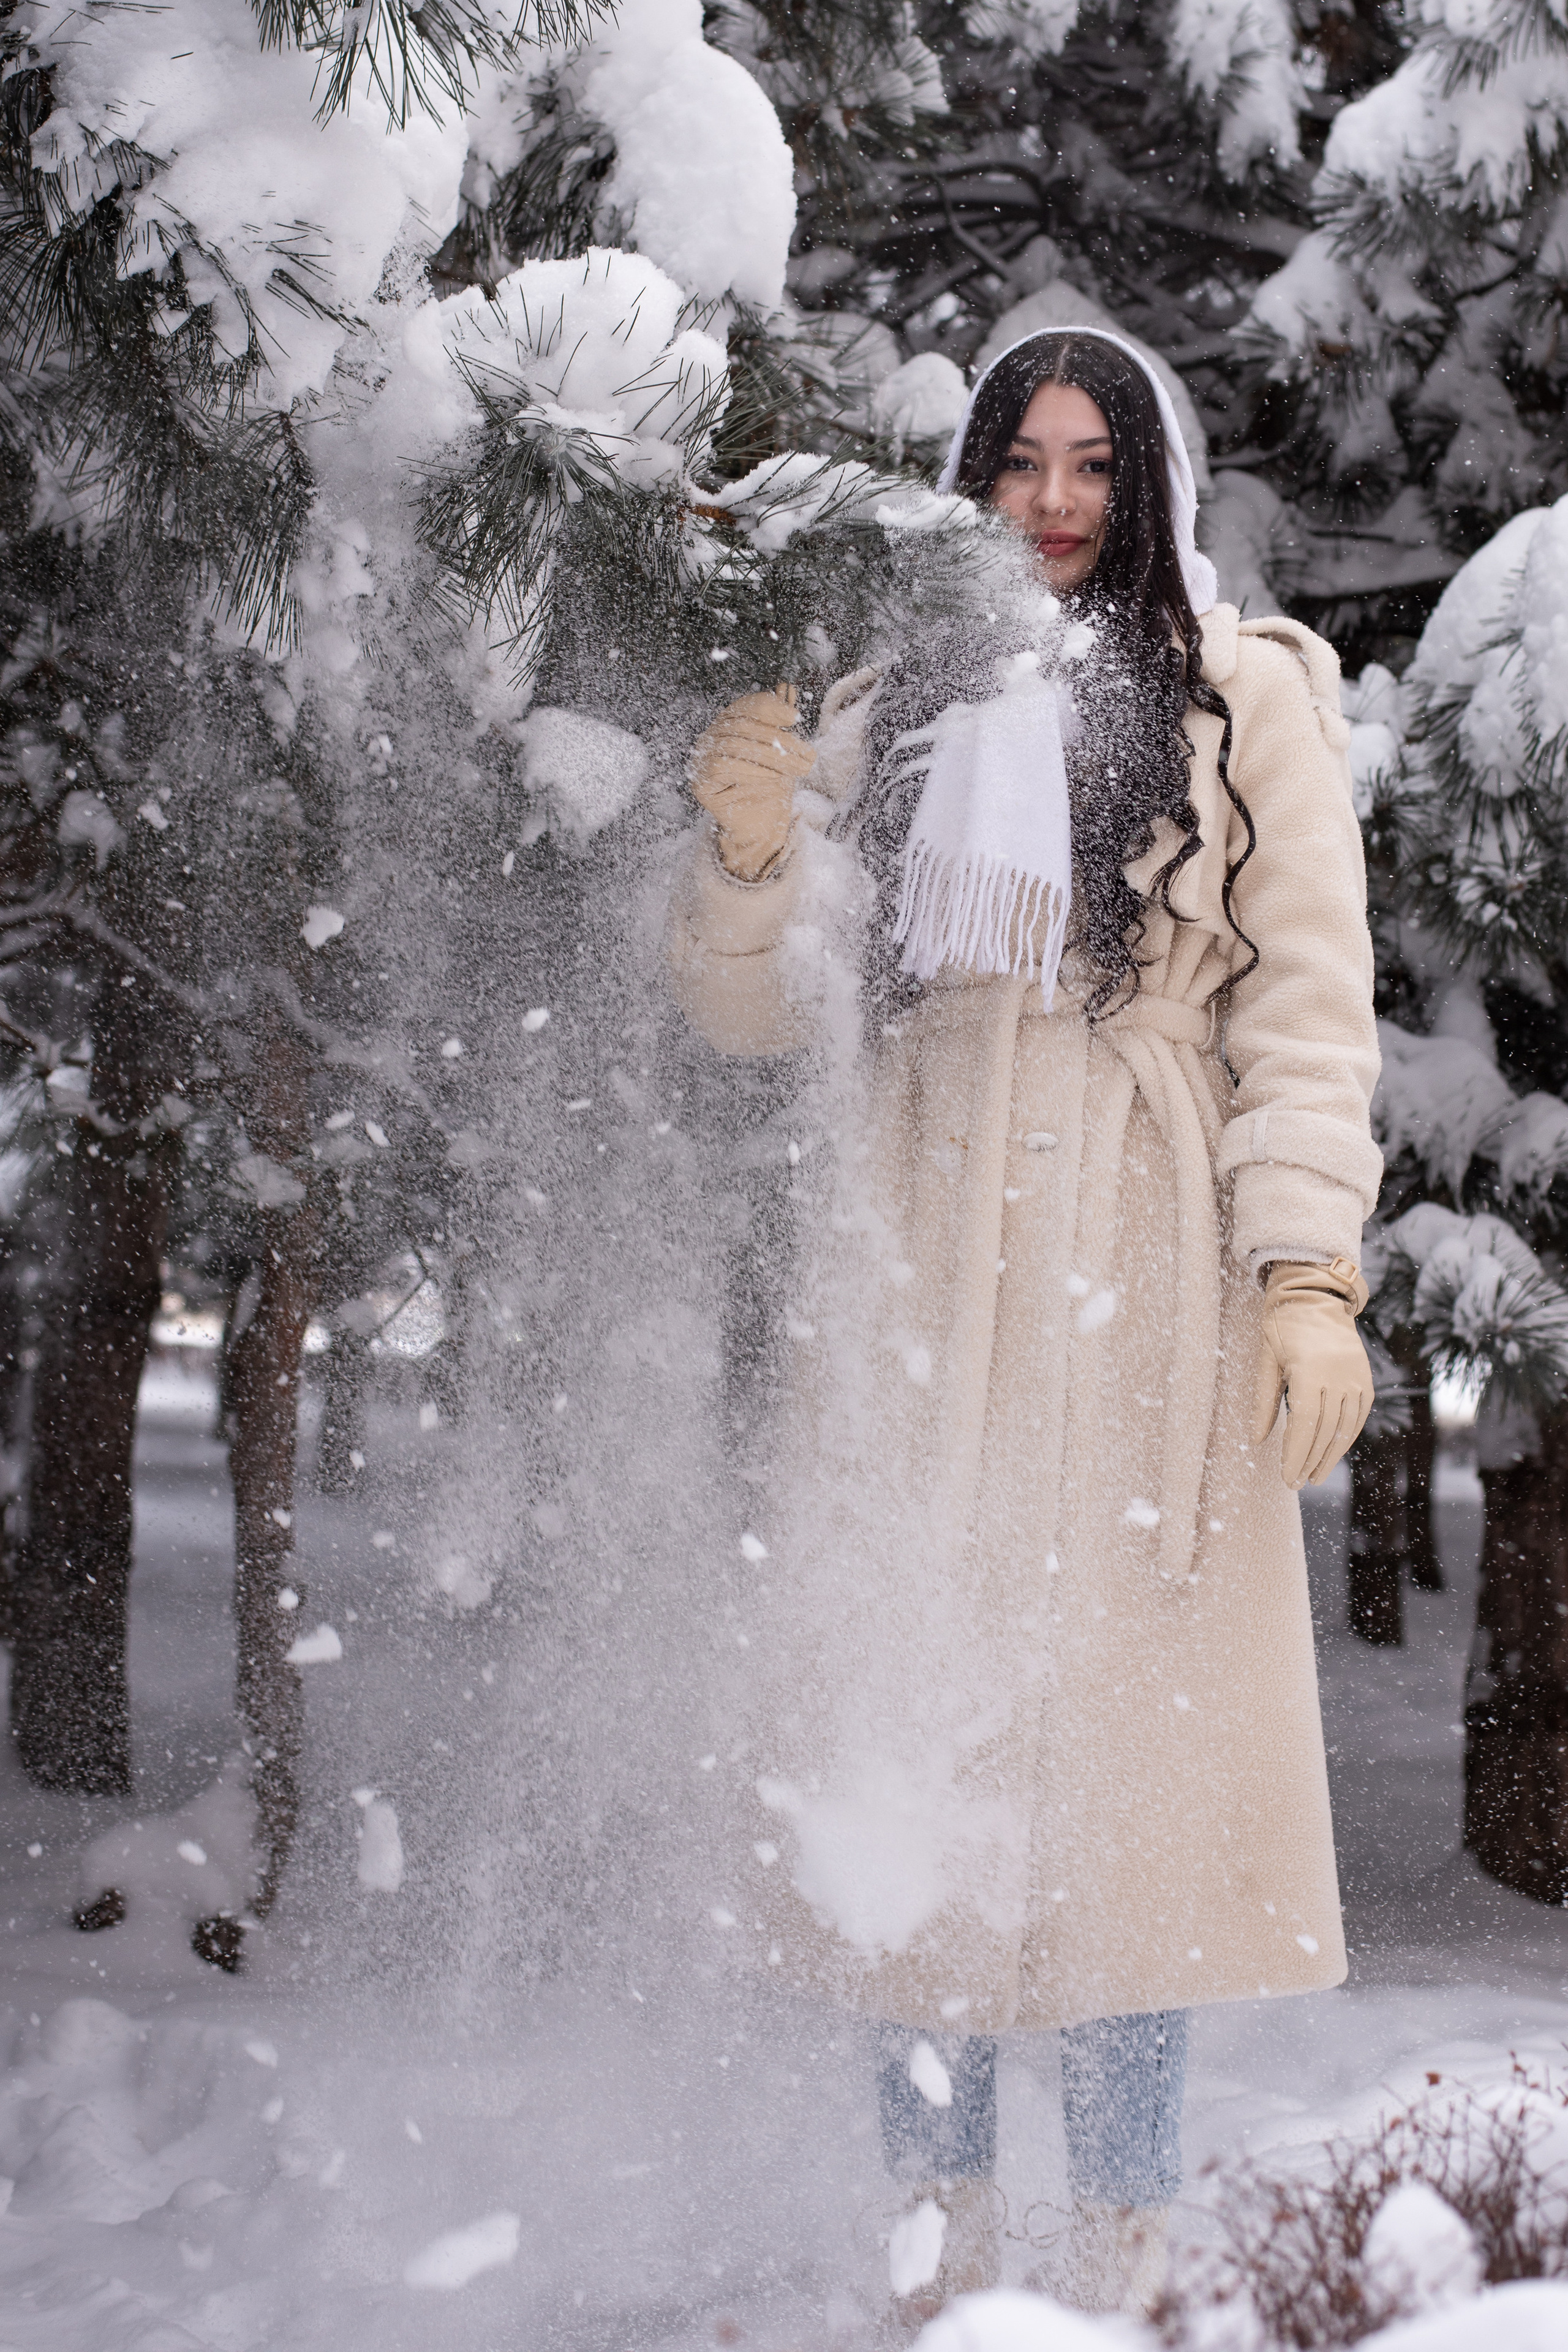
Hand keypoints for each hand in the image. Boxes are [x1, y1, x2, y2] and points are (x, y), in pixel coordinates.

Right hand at [688, 685, 815, 880]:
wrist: (761, 825)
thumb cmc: (771, 786)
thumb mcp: (783, 752)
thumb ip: (781, 722)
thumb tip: (787, 688)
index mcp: (730, 724)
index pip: (746, 706)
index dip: (770, 707)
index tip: (794, 717)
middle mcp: (712, 737)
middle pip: (744, 727)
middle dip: (780, 741)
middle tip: (808, 757)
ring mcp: (702, 759)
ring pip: (735, 746)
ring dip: (772, 758)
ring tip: (797, 769)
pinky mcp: (701, 783)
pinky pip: (723, 767)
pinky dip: (752, 770)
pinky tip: (773, 778)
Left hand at [1250, 1257, 1372, 1488]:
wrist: (1316, 1296)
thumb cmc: (1282, 1326)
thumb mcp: (1266, 1359)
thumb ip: (1264, 1401)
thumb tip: (1258, 1440)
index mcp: (1310, 1372)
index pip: (1304, 1425)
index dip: (1295, 1455)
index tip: (1286, 1478)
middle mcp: (1338, 1377)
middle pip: (1325, 1431)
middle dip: (1309, 1461)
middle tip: (1296, 1482)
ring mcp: (1356, 1377)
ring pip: (1346, 1427)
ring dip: (1330, 1455)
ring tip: (1314, 1475)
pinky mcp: (1365, 1378)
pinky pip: (1359, 1415)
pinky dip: (1348, 1436)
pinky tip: (1335, 1451)